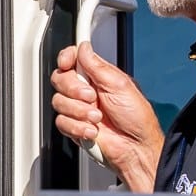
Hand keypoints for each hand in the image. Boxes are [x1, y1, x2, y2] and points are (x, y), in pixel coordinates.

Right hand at [49, 38, 163, 189]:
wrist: (136, 148)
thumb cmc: (137, 118)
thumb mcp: (120, 85)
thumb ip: (97, 66)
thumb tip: (84, 48)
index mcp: (98, 77)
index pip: (73, 59)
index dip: (66, 58)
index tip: (68, 62)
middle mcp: (86, 91)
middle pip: (60, 79)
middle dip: (74, 89)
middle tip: (91, 97)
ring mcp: (79, 110)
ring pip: (59, 102)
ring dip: (79, 111)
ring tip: (97, 117)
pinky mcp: (74, 127)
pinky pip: (61, 122)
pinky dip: (78, 127)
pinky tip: (93, 130)